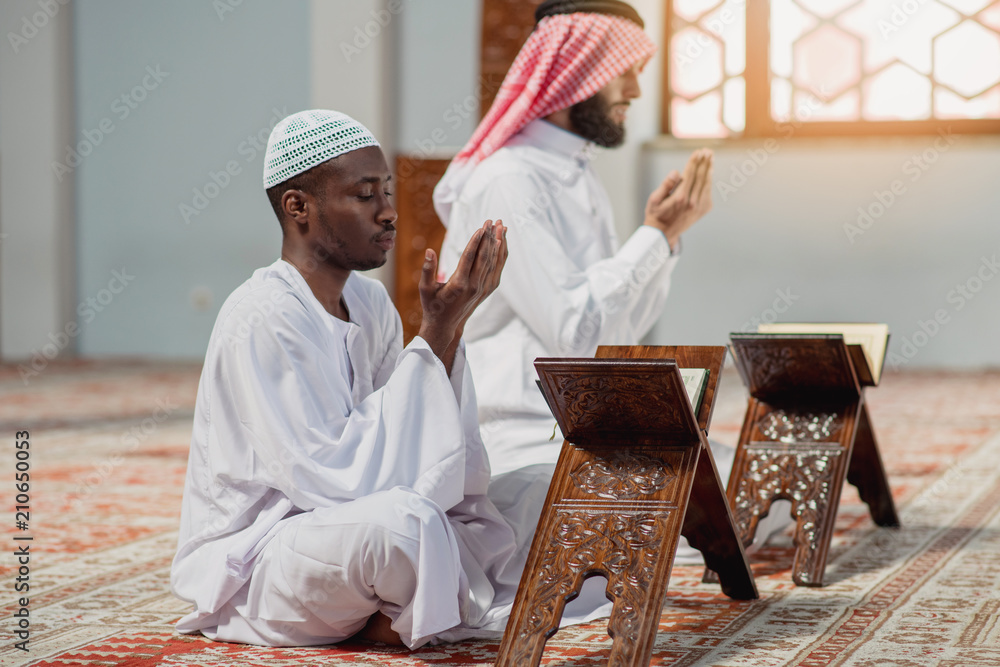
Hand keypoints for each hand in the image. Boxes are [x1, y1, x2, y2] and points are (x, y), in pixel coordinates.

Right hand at [418, 220, 506, 371]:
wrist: (445, 325)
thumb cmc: (432, 305)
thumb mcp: (425, 288)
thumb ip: (427, 270)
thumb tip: (429, 251)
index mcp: (459, 284)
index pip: (470, 257)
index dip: (476, 241)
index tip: (481, 227)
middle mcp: (474, 286)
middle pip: (484, 257)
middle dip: (489, 237)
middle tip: (492, 221)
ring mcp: (482, 288)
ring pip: (493, 262)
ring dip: (497, 243)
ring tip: (501, 226)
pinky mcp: (486, 290)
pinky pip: (496, 269)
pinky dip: (500, 255)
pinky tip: (501, 242)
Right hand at [643, 148, 712, 250]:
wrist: (663, 234)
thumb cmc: (656, 214)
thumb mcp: (654, 199)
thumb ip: (666, 185)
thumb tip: (676, 172)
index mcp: (680, 198)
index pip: (690, 175)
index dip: (694, 162)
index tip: (698, 152)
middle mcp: (692, 202)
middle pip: (701, 177)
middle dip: (704, 162)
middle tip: (707, 151)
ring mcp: (699, 207)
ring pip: (707, 184)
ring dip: (709, 169)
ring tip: (710, 158)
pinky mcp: (703, 210)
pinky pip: (707, 192)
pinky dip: (709, 181)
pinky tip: (709, 172)